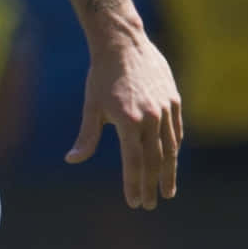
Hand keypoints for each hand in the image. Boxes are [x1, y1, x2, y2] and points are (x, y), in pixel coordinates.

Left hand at [65, 34, 182, 209]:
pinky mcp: (174, 101)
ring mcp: (165, 109)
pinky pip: (176, 131)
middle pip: (154, 161)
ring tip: (166, 191)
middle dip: (151, 185)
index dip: (134, 185)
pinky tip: (170, 162)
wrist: (123, 44)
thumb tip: (72, 160)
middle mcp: (150, 117)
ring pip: (170, 148)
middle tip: (149, 204)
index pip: (133, 162)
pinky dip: (174, 149)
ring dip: (168, 172)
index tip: (134, 203)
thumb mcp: (91, 107)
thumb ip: (86, 137)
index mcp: (128, 121)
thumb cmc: (101, 76)